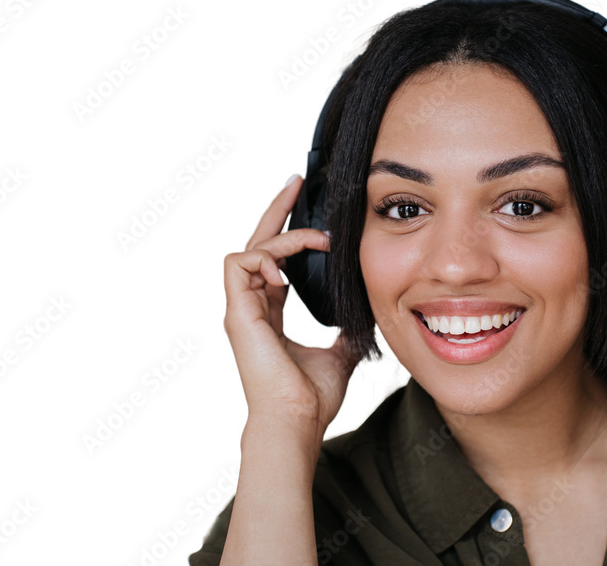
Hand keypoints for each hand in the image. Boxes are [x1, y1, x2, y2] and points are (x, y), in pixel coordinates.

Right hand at [223, 175, 360, 442]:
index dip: (290, 234)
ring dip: (285, 238)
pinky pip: (241, 263)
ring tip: (319, 240)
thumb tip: (368, 318)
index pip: (275, 261)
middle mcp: (251, 307)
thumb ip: (348, 331)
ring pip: (251, 249)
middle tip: (297, 182)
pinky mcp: (238, 312)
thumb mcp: (340, 354)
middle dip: (276, 211)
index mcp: (269, 314)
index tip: (309, 211)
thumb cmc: (311, 398)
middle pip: (257, 245)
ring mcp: (241, 309)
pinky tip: (294, 262)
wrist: (296, 422)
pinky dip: (268, 255)